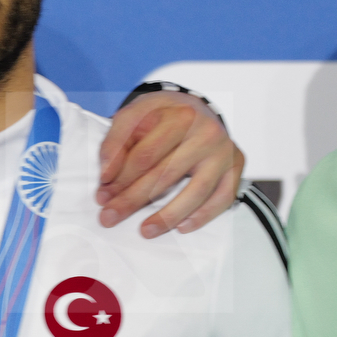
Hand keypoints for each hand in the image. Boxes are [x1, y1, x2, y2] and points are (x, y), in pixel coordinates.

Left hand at [96, 91, 245, 235]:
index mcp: (179, 116)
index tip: (101, 196)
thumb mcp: (134, 115)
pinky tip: (182, 227)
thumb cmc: (162, 115)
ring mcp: (223, 151)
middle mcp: (206, 133)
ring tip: (145, 230)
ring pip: (197, 190)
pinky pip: (223, 197)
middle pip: (166, 174)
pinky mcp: (236, 166)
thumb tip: (107, 174)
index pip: (145, 155)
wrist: (195, 106)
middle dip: (133, 199)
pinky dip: (203, 215)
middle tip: (110, 217)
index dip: (120, 178)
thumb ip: (116, 140)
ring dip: (168, 215)